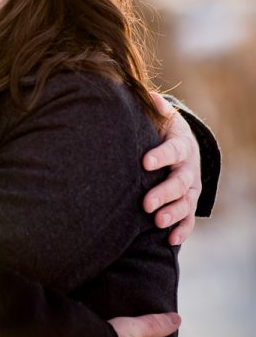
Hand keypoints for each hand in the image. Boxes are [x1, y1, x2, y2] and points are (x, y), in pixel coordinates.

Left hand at [142, 94, 200, 244]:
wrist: (183, 147)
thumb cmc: (162, 131)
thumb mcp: (161, 117)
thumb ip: (154, 108)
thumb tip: (147, 95)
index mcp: (181, 145)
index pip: (172, 150)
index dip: (160, 156)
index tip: (144, 162)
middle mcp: (189, 168)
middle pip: (180, 182)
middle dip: (165, 193)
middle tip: (146, 204)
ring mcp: (191, 188)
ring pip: (186, 203)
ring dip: (173, 213)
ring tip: (156, 222)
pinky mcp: (189, 203)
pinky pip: (189, 219)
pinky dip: (182, 230)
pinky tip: (170, 240)